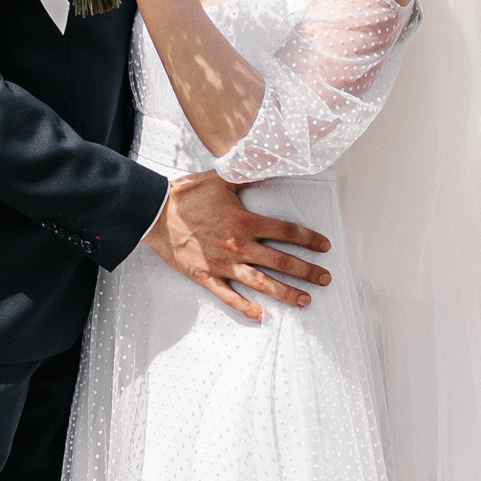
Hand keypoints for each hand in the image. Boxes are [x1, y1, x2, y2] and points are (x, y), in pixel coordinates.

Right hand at [145, 171, 331, 323]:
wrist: (155, 213)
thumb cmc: (187, 194)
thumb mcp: (221, 178)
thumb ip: (248, 175)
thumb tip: (268, 163)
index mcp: (245, 222)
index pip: (287, 232)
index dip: (309, 240)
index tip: (325, 246)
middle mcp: (239, 247)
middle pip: (282, 262)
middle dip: (307, 272)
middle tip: (325, 279)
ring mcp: (224, 265)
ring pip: (263, 284)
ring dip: (287, 293)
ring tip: (306, 300)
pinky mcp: (206, 277)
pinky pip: (230, 297)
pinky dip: (247, 309)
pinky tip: (263, 317)